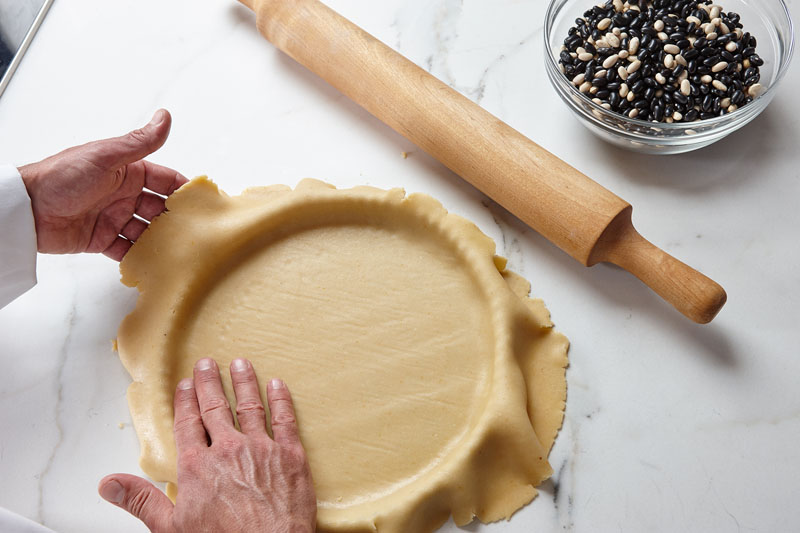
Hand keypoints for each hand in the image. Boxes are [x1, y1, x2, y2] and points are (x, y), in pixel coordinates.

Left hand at [19, 109, 187, 260]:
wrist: (26, 210)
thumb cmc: (60, 177)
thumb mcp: (106, 157)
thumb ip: (139, 142)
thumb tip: (165, 117)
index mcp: (127, 172)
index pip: (165, 181)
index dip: (184, 191)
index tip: (204, 203)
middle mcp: (123, 195)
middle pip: (159, 209)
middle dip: (176, 220)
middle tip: (196, 232)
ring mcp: (113, 219)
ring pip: (147, 231)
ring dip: (161, 240)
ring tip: (179, 250)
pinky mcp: (101, 240)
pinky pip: (128, 250)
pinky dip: (140, 257)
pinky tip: (154, 262)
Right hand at [98, 358, 316, 531]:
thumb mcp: (170, 529)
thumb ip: (140, 501)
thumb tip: (108, 483)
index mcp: (197, 466)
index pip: (188, 423)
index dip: (185, 402)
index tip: (184, 384)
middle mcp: (228, 450)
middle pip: (215, 408)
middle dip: (209, 383)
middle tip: (207, 363)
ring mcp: (261, 449)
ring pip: (249, 406)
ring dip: (244, 383)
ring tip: (240, 364)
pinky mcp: (290, 455)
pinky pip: (285, 420)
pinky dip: (281, 399)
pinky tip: (278, 385)